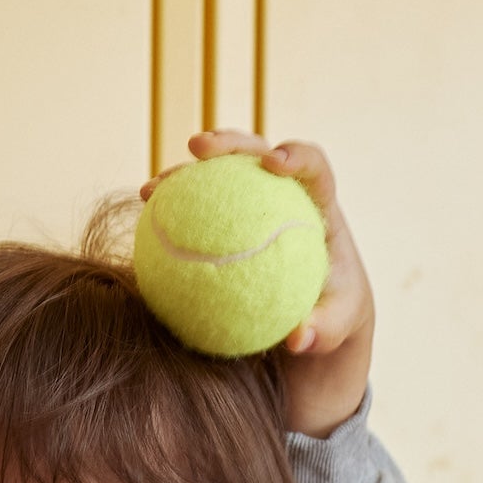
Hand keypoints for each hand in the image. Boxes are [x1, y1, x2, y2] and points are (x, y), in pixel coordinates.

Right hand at [145, 131, 373, 435]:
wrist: (315, 316)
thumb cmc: (334, 317)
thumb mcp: (337, 328)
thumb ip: (323, 330)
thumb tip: (299, 339)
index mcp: (319, 204)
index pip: (313, 165)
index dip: (295, 154)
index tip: (273, 164)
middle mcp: (283, 193)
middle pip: (256, 152)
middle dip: (228, 142)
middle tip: (198, 148)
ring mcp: (251, 203)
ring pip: (218, 176)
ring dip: (183, 174)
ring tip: (152, 188)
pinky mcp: (227, 222)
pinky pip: (196, 212)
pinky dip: (171, 214)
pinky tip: (144, 223)